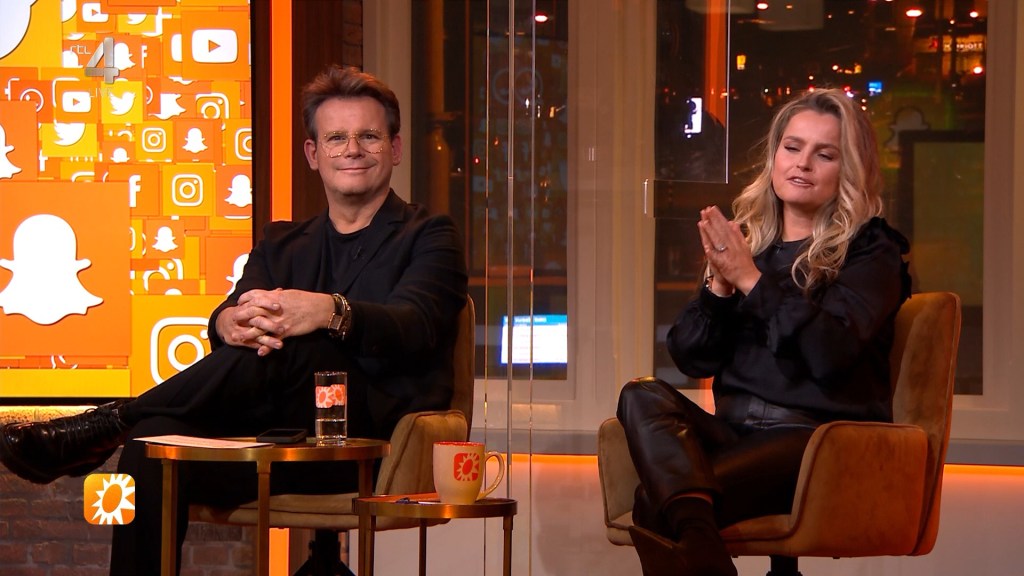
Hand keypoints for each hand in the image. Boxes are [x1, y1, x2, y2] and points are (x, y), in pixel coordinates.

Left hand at [216, 289, 334, 355]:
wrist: (319, 308)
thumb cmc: (306, 300)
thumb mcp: (289, 294)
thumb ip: (278, 295)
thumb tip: (272, 292)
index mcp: (274, 297)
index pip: (254, 296)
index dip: (244, 300)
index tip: (239, 303)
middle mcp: (273, 309)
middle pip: (252, 311)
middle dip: (241, 316)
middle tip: (233, 320)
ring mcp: (279, 320)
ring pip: (259, 327)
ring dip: (248, 334)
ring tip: (238, 338)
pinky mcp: (286, 330)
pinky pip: (274, 339)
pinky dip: (267, 347)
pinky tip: (260, 352)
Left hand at [697, 206, 760, 294]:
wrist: (749, 278)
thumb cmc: (745, 263)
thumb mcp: (744, 246)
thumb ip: (738, 234)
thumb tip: (733, 223)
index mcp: (736, 241)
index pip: (726, 226)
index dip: (719, 217)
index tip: (712, 208)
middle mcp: (732, 245)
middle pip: (721, 231)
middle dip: (714, 220)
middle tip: (706, 210)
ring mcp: (728, 254)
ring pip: (718, 241)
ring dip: (711, 232)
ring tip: (703, 222)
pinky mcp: (724, 264)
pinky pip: (717, 257)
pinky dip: (712, 252)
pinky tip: (705, 246)